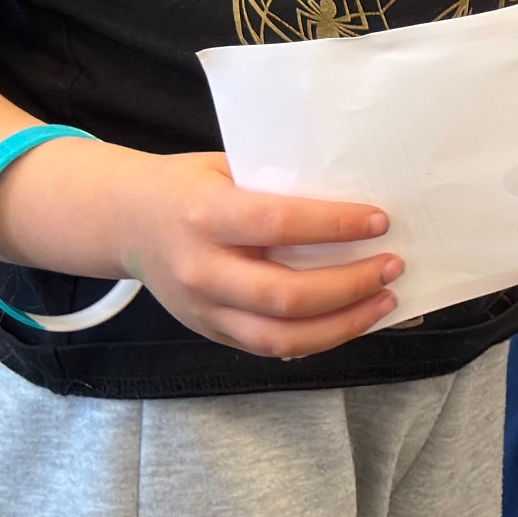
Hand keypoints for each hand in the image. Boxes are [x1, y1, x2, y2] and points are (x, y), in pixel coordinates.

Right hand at [1, 145, 406, 359]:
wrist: (125, 222)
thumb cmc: (188, 186)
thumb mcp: (224, 167)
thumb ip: (276, 183)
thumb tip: (352, 191)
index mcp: (204, 215)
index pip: (278, 223)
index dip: (334, 225)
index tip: (379, 221)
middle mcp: (200, 270)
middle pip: (286, 295)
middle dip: (350, 285)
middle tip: (391, 265)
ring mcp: (203, 310)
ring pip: (282, 338)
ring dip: (344, 324)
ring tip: (384, 300)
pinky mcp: (211, 333)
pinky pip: (271, 348)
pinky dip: (318, 339)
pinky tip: (350, 320)